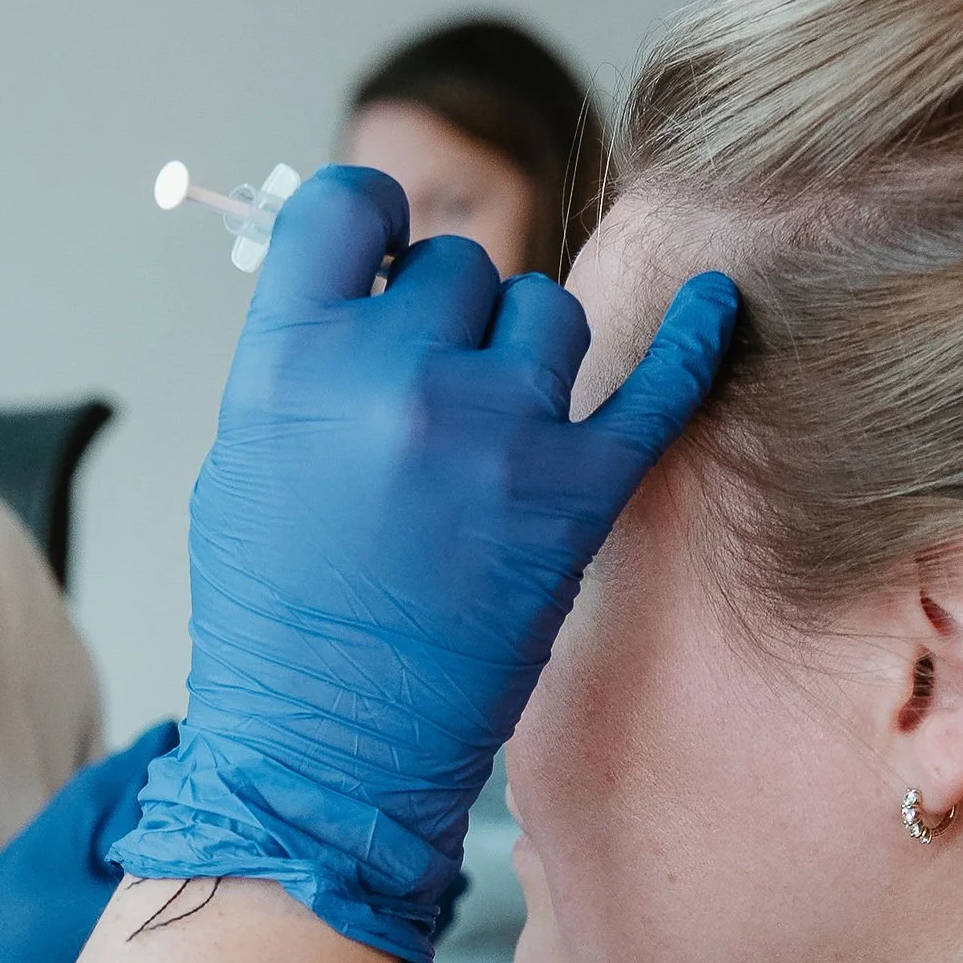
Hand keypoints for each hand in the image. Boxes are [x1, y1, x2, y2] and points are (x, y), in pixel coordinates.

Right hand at [114, 167, 735, 962]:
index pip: (348, 204)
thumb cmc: (274, 625)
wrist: (324, 758)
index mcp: (288, 363)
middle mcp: (392, 377)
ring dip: (526, 359)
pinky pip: (657, 386)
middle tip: (429, 410)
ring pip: (547, 314)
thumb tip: (375, 285)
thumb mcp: (242, 464)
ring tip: (494, 440)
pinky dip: (696, 341)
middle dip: (449, 323)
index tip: (386, 256)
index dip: (373, 225)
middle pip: (459, 266)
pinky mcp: (572, 496)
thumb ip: (309, 360)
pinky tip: (720, 307)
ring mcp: (490, 434)